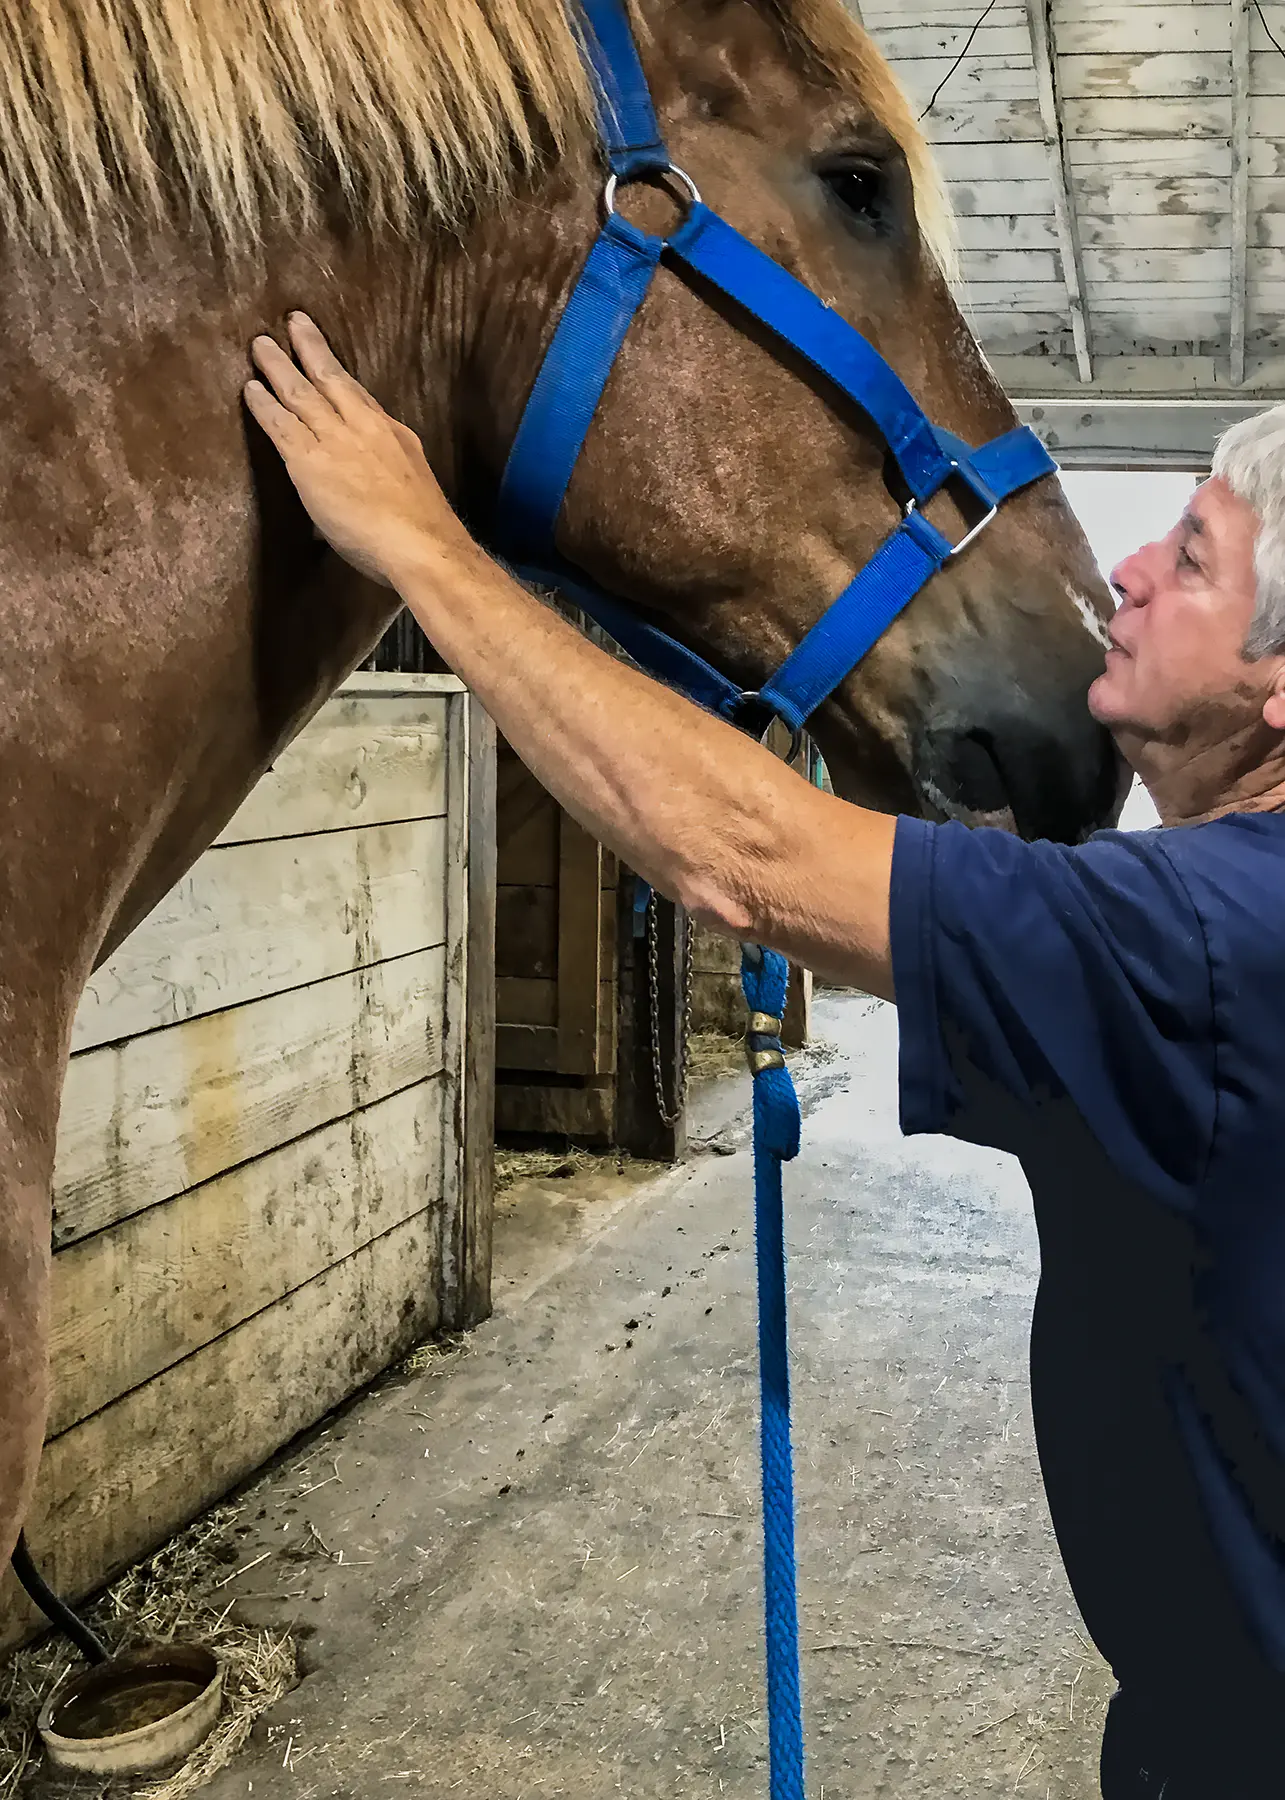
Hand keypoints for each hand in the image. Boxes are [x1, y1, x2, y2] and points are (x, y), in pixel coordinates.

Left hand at [244, 313, 470, 587]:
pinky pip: (280, 423)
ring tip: (260, 344)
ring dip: (277, 365)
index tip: (326, 357)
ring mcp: (336, 439)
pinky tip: (250, 388)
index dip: (339, 373)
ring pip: (300, 392)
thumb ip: (380, 483)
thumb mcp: (408, 489)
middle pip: (332, 377)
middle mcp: (365, 426)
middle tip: (294, 321)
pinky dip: (263, 403)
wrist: (420, 544)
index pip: (360, 397)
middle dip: (310, 347)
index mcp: (393, 435)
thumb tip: (355, 499)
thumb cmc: (421, 531)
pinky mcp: (310, 459)